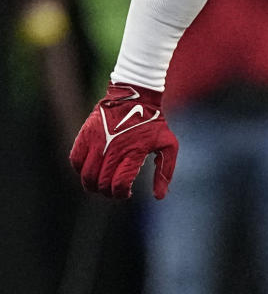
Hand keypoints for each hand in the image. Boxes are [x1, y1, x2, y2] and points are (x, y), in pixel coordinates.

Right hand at [69, 82, 178, 198]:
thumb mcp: (168, 145)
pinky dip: (80, 169)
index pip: (119, 184)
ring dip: (92, 185)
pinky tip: (92, 169)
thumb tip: (160, 196)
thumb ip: (165, 171)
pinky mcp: (85, 134)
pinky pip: (74, 159)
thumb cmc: (154, 123)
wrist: (136, 97)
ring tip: (101, 184)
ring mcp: (97, 141)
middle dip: (108, 192)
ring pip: (86, 175)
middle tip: (115, 190)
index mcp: (133, 152)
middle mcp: (113, 149)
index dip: (121, 194)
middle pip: (102, 183)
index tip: (127, 193)